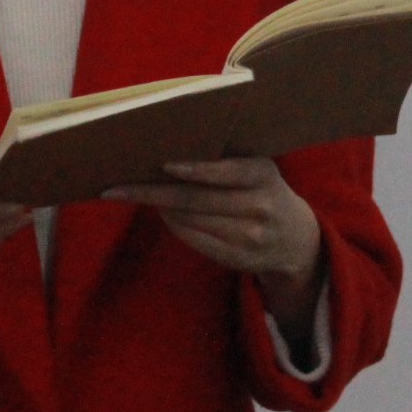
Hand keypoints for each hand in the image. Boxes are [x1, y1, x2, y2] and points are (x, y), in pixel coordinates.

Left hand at [105, 157, 324, 341]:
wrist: (294, 238)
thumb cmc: (261, 190)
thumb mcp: (257, 169)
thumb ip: (224, 158)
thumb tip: (167, 151)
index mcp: (264, 175)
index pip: (230, 172)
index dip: (198, 170)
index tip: (165, 165)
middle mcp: (260, 207)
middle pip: (198, 199)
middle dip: (153, 191)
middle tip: (117, 185)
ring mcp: (251, 237)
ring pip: (192, 220)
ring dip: (160, 207)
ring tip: (132, 192)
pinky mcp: (238, 260)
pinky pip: (196, 241)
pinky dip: (175, 225)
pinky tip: (162, 213)